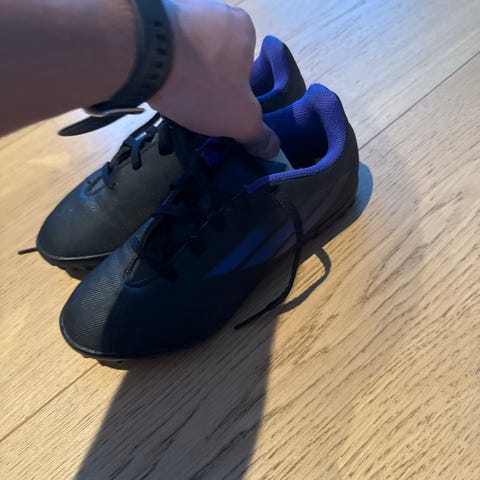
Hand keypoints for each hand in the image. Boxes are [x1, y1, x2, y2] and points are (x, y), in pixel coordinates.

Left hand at [148, 0, 279, 158]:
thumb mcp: (240, 118)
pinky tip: (154, 81)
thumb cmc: (204, 84)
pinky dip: (161, 63)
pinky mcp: (151, 16)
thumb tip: (273, 149)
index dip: (235, 91)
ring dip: (182, 72)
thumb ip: (258, 134)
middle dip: (207, 80)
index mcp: (244, 28)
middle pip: (216, 56)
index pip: (246, 66)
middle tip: (196, 104)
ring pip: (187, 50)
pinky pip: (162, 46)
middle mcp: (215, 10)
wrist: (144, 54)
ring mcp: (181, 9)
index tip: (220, 106)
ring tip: (172, 95)